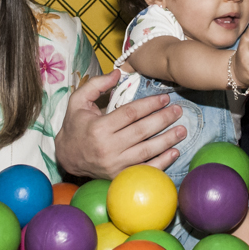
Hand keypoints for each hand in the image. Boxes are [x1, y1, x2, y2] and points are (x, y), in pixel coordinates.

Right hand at [54, 70, 186, 178]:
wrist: (66, 157)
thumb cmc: (75, 126)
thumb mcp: (77, 101)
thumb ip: (97, 84)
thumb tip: (118, 73)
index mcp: (99, 128)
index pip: (131, 113)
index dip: (150, 104)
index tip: (164, 98)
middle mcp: (108, 147)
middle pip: (142, 131)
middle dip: (163, 119)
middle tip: (178, 111)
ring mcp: (114, 165)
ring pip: (147, 151)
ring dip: (168, 140)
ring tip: (182, 130)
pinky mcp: (119, 176)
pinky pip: (144, 169)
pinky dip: (162, 163)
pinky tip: (174, 152)